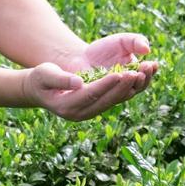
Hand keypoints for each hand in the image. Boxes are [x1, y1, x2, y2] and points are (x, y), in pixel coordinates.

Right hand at [27, 33, 157, 120]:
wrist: (41, 90)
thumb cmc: (40, 79)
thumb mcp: (45, 75)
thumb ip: (60, 79)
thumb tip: (78, 82)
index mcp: (67, 106)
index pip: (91, 94)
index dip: (106, 84)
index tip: (120, 73)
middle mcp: (81, 113)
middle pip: (107, 100)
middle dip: (123, 86)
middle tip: (138, 72)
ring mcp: (91, 112)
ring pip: (115, 100)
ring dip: (130, 87)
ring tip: (144, 72)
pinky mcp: (98, 106)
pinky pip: (116, 98)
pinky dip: (129, 88)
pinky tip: (140, 75)